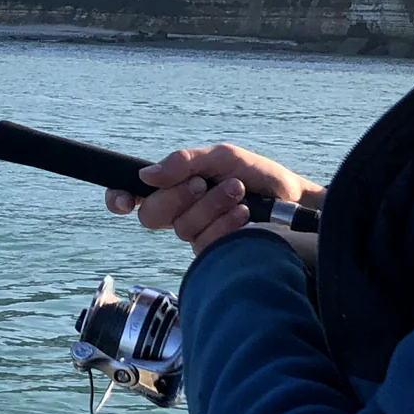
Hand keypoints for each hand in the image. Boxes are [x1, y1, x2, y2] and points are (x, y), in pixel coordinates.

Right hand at [105, 144, 323, 256]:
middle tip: (204, 182)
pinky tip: (244, 215)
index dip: (118, 198)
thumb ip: (186, 162)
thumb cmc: (258, 176)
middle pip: (151, 215)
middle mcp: (180, 214)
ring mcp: (197, 236)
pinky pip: (205, 243)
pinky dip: (224, 224)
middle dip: (177, 196)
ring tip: (238, 192)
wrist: (295, 200)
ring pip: (182, 228)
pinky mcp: (214, 255)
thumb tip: (147, 175)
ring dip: (211, 205)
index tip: (122, 200)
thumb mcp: (223, 158)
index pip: (133, 196)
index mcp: (176, 187)